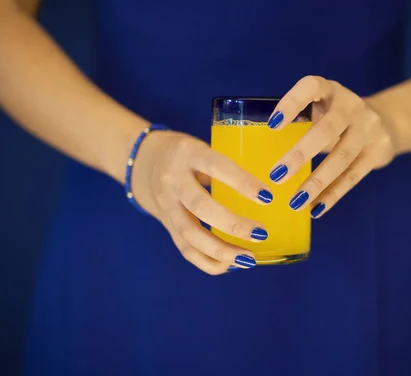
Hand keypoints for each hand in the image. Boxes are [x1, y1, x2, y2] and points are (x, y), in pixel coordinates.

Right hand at [131, 130, 272, 274]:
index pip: (216, 167)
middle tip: (261, 233)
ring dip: (221, 251)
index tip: (267, 196)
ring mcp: (167, 205)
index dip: (242, 182)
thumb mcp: (201, 146)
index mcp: (188, 153)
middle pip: (200, 207)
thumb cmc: (186, 153)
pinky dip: (208, 262)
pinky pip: (185, 249)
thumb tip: (269, 189)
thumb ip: (226, 165)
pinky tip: (231, 265)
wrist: (140, 161)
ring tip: (249, 258)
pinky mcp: (166, 224)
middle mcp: (173, 180)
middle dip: (232, 224)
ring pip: (190, 234)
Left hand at [267, 75, 396, 217]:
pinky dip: (333, 195)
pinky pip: (353, 176)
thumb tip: (260, 150)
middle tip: (275, 176)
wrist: (386, 121)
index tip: (272, 125)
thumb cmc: (336, 116)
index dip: (291, 103)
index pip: (311, 87)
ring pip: (341, 158)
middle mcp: (351, 106)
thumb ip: (299, 119)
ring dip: (316, 182)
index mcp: (330, 90)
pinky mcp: (378, 152)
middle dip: (300, 154)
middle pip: (327, 130)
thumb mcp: (322, 106)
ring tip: (294, 202)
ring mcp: (368, 129)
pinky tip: (315, 209)